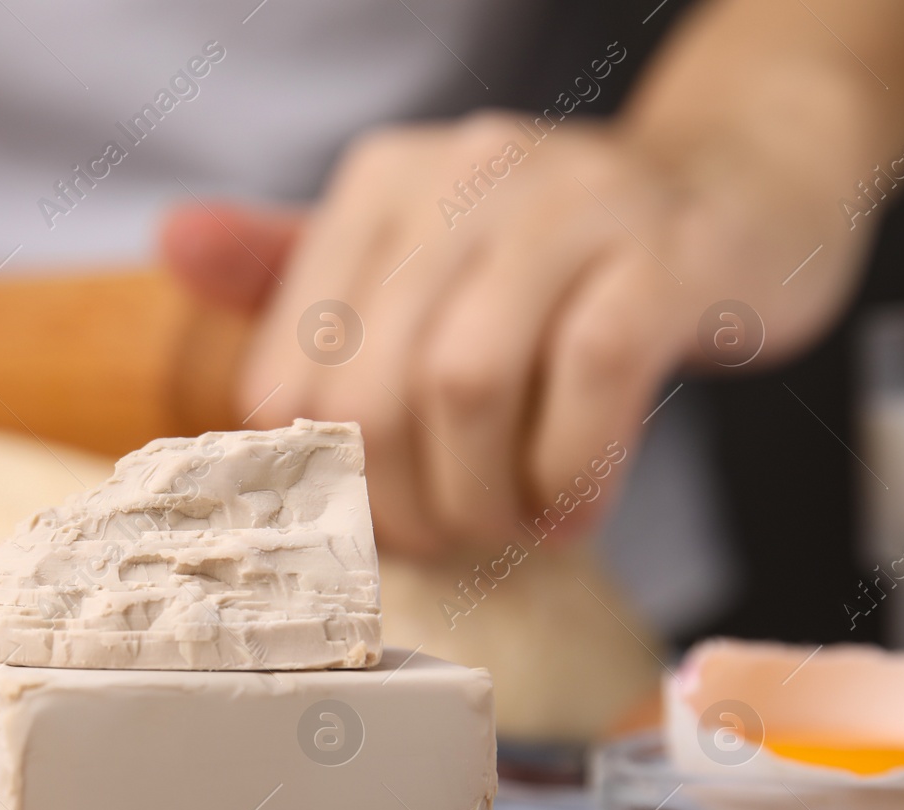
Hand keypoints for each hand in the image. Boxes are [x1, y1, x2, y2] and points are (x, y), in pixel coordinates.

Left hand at [163, 113, 863, 555]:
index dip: (323, 486)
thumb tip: (172, 239)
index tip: (373, 524)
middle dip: (402, 505)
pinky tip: (574, 505)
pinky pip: (592, 375)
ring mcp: (567, 203)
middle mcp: (460, 175)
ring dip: (481, 495)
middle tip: (446, 540)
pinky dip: (572, 468)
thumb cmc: (548, 267)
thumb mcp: (416, 262)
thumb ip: (295, 272)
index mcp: (377, 187)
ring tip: (509, 526)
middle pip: (371, 392)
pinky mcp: (666, 248)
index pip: (287, 379)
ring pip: (466, 383)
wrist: (730, 197)